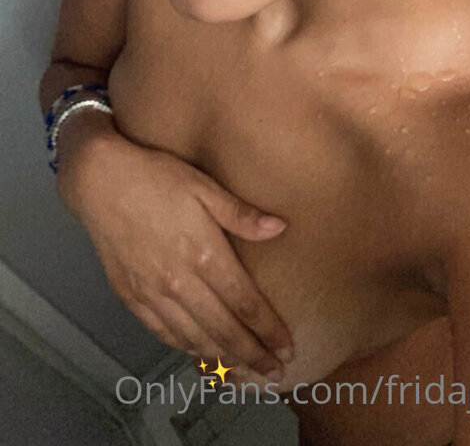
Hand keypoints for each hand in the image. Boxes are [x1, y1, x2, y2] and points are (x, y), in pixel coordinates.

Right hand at [62, 128, 293, 376]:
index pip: (245, 303)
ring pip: (194, 339)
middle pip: (223, 330)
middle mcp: (179, 282)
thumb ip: (241, 214)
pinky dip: (187, 349)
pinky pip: (164, 333)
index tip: (286, 348)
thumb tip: (279, 227)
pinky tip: (201, 355)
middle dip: (252, 356)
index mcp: (203, 253)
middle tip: (275, 374)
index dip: (268, 330)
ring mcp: (153, 293)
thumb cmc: (155, 177)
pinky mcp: (131, 297)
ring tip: (246, 375)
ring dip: (223, 361)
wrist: (100, 181)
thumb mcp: (204, 187)